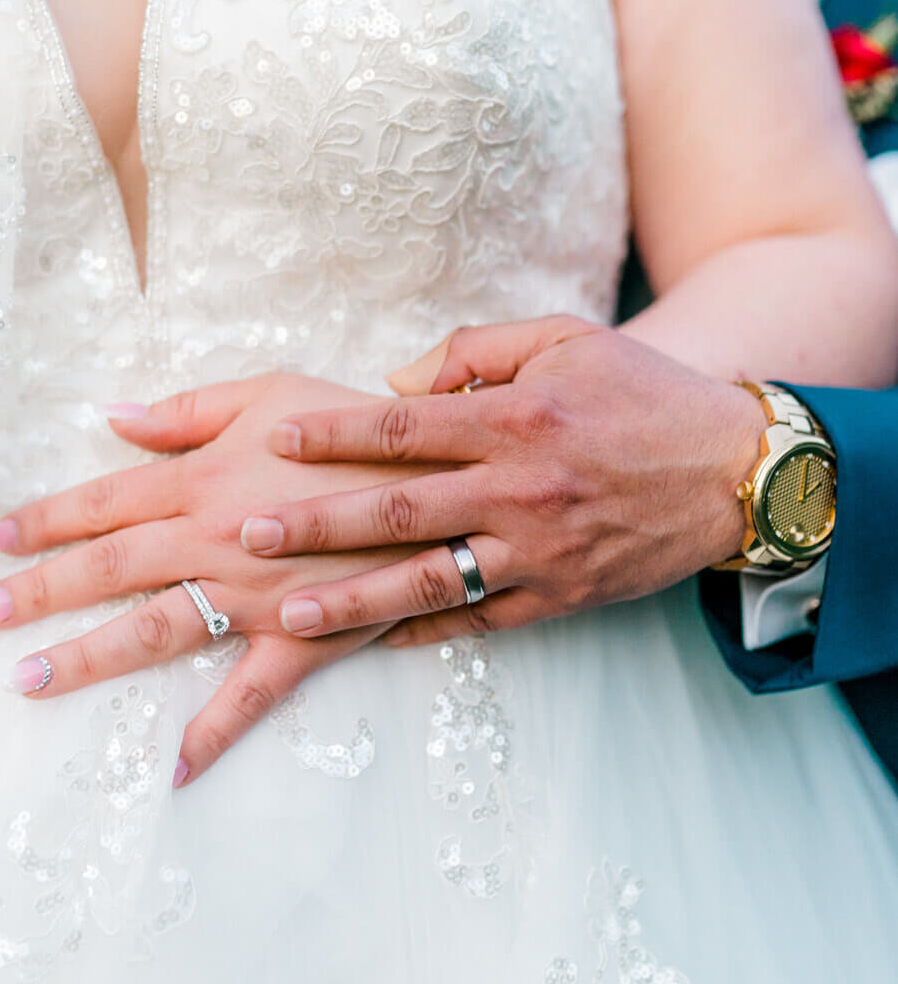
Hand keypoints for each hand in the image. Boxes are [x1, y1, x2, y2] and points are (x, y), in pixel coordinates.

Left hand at [0, 373, 426, 781]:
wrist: (443, 479)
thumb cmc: (358, 427)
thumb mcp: (272, 392)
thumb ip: (188, 409)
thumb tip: (116, 418)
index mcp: (203, 478)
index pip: (104, 501)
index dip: (46, 519)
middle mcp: (213, 542)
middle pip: (109, 568)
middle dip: (41, 590)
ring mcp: (252, 599)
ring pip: (153, 632)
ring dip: (87, 658)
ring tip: (29, 679)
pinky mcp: (299, 641)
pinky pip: (247, 697)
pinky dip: (209, 734)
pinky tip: (169, 771)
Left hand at [239, 317, 766, 644]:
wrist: (733, 470)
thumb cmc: (641, 394)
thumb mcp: (566, 339)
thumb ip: (474, 352)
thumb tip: (397, 383)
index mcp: (515, 419)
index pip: (404, 427)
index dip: (335, 433)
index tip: (276, 440)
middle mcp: (520, 489)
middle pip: (400, 511)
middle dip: (318, 526)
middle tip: (249, 536)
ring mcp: (538, 551)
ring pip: (429, 582)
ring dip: (354, 601)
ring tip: (290, 614)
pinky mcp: (559, 595)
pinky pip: (478, 621)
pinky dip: (423, 633)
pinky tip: (370, 643)